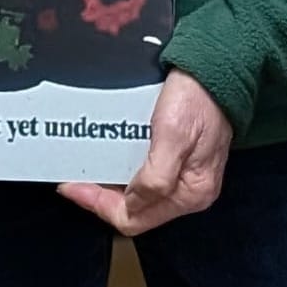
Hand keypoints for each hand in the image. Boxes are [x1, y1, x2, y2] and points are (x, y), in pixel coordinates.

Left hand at [56, 69, 230, 236]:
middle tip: (74, 177)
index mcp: (191, 193)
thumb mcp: (173, 137)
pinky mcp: (178, 157)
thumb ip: (154, 178)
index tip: (73, 187)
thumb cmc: (198, 98)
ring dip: (110, 181)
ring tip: (86, 165)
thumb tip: (132, 204)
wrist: (213, 67)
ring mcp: (183, 174)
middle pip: (135, 208)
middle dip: (101, 195)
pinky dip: (123, 166)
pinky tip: (108, 152)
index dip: (100, 206)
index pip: (136, 219)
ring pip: (137, 191)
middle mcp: (188, 190)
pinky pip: (145, 171)